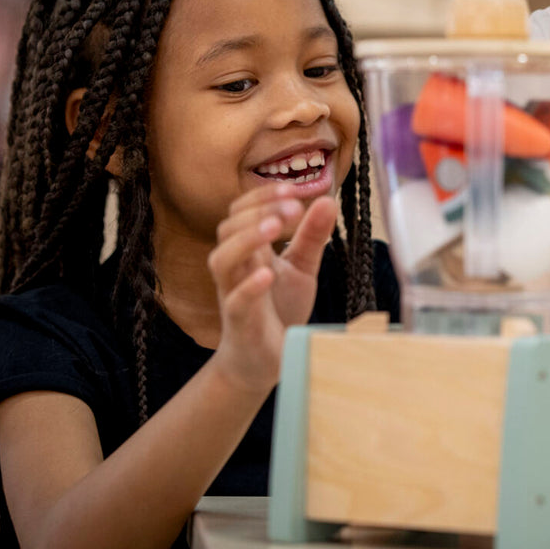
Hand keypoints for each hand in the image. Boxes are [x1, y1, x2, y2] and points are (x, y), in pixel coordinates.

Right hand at [206, 184, 337, 393]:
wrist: (265, 360)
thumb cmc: (279, 309)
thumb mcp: (302, 268)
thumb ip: (312, 236)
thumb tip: (328, 199)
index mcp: (250, 249)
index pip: (243, 210)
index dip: (264, 195)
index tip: (295, 188)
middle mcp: (237, 267)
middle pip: (228, 227)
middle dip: (259, 211)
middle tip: (293, 207)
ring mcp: (233, 293)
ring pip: (221, 259)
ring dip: (246, 239)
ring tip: (274, 227)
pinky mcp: (239, 321)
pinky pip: (234, 300)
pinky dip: (249, 285)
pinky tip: (267, 273)